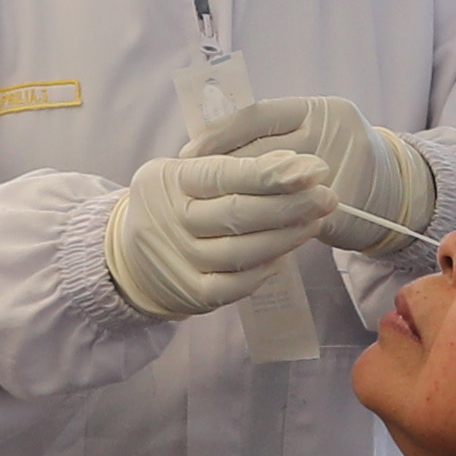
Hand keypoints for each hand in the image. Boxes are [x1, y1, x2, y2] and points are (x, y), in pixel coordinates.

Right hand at [104, 147, 333, 320]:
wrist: (128, 255)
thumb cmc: (172, 203)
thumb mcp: (184, 172)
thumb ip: (231, 166)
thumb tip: (288, 162)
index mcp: (168, 181)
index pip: (224, 175)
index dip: (270, 173)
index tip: (313, 168)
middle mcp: (168, 221)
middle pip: (238, 214)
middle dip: (290, 205)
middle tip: (327, 195)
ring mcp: (178, 261)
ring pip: (243, 252)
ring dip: (287, 237)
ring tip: (315, 220)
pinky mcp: (191, 293)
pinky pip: (237, 285)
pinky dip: (266, 270)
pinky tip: (285, 253)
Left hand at [185, 94, 436, 233]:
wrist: (391, 192)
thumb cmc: (335, 157)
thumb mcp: (310, 132)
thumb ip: (269, 135)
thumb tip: (204, 145)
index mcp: (321, 110)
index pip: (258, 117)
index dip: (218, 135)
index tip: (187, 154)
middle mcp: (334, 136)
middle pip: (261, 153)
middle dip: (220, 171)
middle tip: (185, 187)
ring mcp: (341, 173)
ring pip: (272, 190)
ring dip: (236, 201)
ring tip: (204, 209)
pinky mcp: (339, 209)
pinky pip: (288, 219)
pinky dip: (258, 225)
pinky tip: (235, 232)